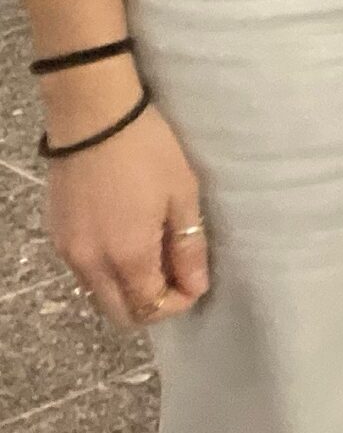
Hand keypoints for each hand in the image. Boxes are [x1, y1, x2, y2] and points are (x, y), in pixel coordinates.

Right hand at [43, 84, 210, 329]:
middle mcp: (91, 264)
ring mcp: (68, 252)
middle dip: (151, 306)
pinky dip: (107, 271)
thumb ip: (188, 246)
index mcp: (127, 257)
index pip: (151, 308)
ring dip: (127, 289)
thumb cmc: (148, 152)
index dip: (178, 303)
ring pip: (99, 294)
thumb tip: (196, 286)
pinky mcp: (57, 236)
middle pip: (120, 313)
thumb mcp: (182, 195)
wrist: (94, 119)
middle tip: (176, 276)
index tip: (195, 282)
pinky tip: (127, 240)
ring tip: (155, 254)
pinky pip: (83, 272)